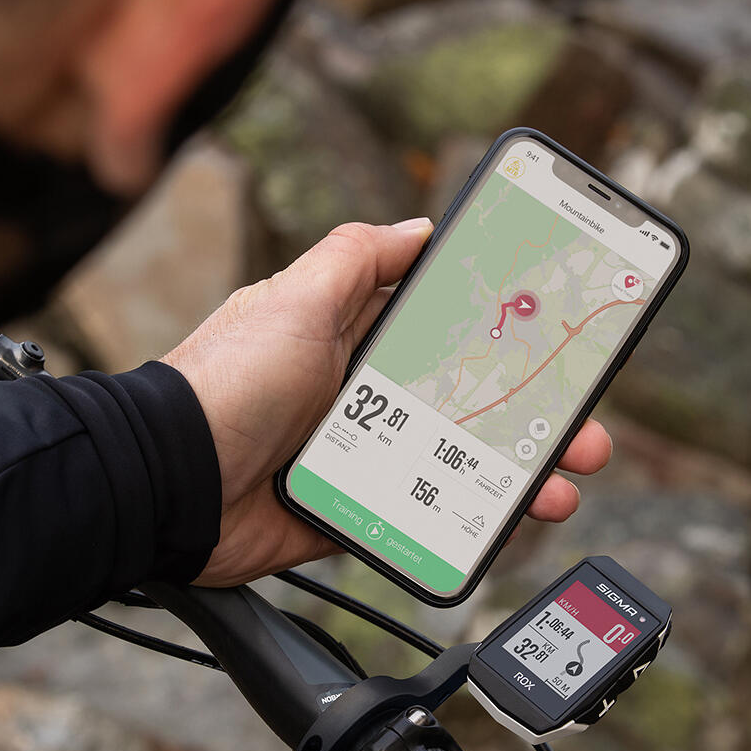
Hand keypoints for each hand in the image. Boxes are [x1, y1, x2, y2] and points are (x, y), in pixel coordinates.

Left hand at [163, 219, 612, 586]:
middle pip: (470, 402)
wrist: (169, 485)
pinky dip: (466, 520)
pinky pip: (423, 513)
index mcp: (358, 339)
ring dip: (515, 474)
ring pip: (458, 462)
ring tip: (559, 487)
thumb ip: (357, 260)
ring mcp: (364, 454)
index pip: (451, 332)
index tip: (557, 342)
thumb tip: (419, 228)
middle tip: (582, 428)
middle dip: (532, 414)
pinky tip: (506, 522)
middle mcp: (367, 395)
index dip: (506, 336)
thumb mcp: (294, 299)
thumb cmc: (226, 384)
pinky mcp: (355, 506)